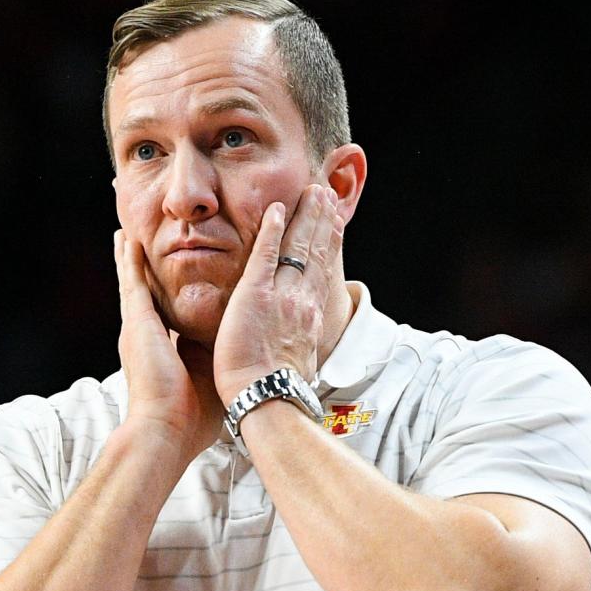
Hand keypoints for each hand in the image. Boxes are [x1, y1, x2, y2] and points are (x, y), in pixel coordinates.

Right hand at [114, 231, 223, 462]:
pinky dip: (129, 262)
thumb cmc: (193, 418)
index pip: (172, 314)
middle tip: (139, 244)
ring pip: (136, 283)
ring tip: (127, 234)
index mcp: (167, 351)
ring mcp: (139, 329)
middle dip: (145, 272)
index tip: (178, 281)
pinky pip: (132, 284)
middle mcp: (148, 337)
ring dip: (131, 259)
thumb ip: (222, 362)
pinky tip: (127, 241)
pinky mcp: (136, 324)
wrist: (168, 429)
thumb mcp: (213, 379)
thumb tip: (245, 357)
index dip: (173, 297)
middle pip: (149, 295)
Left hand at [212, 185, 343, 407]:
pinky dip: (272, 229)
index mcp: (310, 320)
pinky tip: (277, 209)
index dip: (330, 247)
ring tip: (313, 192)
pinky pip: (266, 254)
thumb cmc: (277, 394)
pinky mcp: (256, 294)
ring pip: (298, 247)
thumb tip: (301, 357)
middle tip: (327, 195)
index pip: (322, 275)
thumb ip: (299, 351)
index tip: (334, 225)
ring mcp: (282, 296)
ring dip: (307, 216)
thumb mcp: (299, 367)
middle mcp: (302, 303)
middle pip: (317, 253)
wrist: (267, 399)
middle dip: (323, 221)